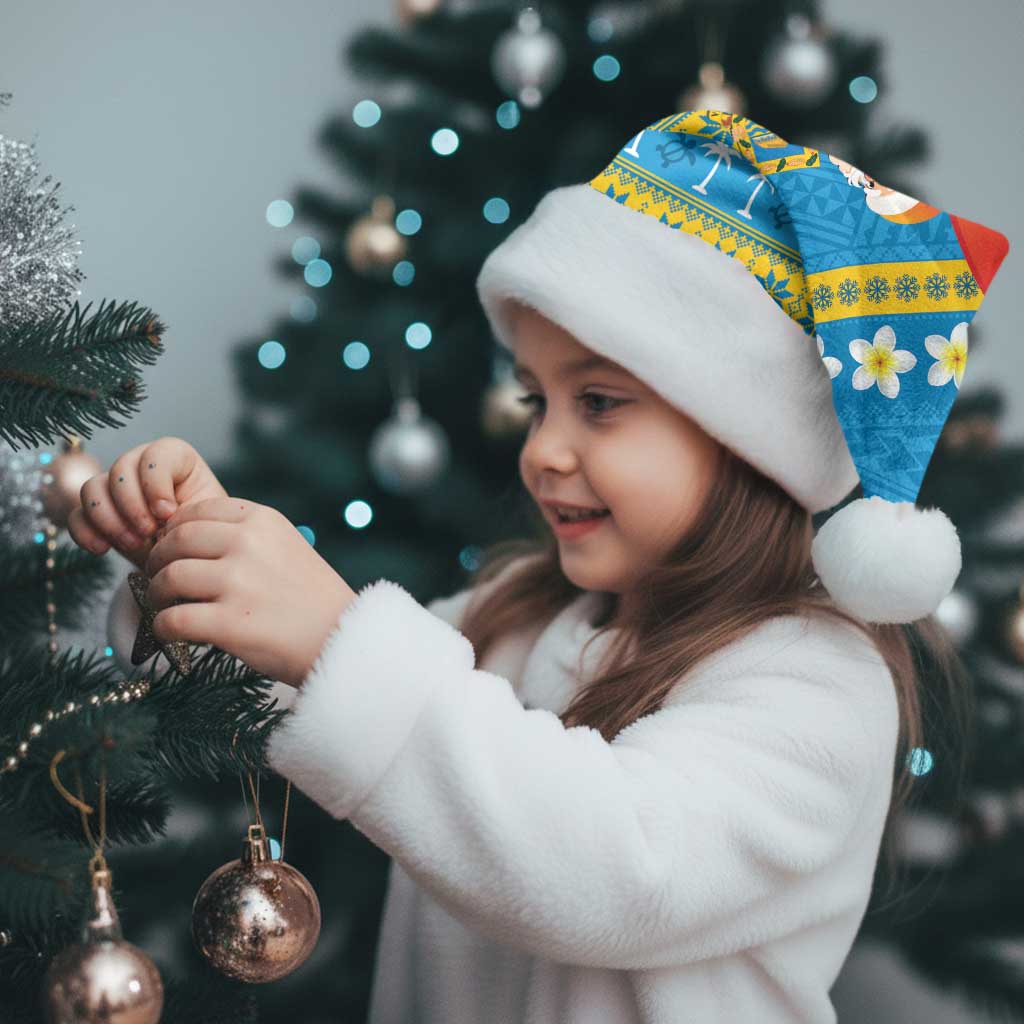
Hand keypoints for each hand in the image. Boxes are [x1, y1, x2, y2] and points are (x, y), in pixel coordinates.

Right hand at [67, 437, 227, 570]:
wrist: (188, 560)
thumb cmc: (203, 534)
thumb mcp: (206, 519)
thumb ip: (189, 510)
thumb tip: (163, 515)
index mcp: (176, 459)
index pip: (156, 454)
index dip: (156, 483)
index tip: (168, 513)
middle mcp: (141, 466)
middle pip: (120, 469)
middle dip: (132, 505)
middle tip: (148, 533)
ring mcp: (115, 488)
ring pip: (92, 488)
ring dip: (109, 519)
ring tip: (133, 544)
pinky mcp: (97, 514)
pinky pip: (76, 515)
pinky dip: (85, 532)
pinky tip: (102, 549)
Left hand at [142, 496, 357, 687]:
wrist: (343, 639)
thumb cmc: (312, 598)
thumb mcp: (287, 546)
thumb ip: (246, 536)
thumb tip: (185, 537)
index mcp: (263, 520)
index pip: (197, 511)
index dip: (175, 530)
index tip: (172, 548)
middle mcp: (248, 544)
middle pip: (176, 541)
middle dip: (158, 560)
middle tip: (157, 577)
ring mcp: (238, 583)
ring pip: (169, 578)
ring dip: (157, 594)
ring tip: (165, 605)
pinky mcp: (229, 623)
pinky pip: (172, 620)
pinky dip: (163, 627)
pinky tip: (170, 632)